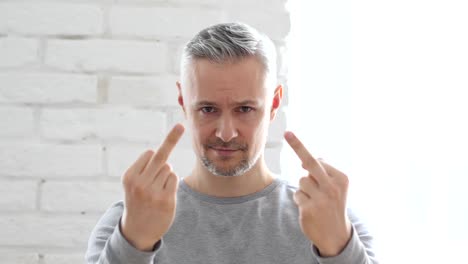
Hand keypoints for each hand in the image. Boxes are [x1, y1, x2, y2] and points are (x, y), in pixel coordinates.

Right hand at [120, 124, 184, 250]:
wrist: (137, 230)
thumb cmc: (138, 200)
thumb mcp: (133, 183)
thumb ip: (146, 167)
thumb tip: (161, 149)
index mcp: (129, 177)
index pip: (149, 154)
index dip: (153, 158)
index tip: (156, 156)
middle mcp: (139, 183)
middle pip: (161, 157)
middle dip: (172, 139)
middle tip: (180, 125)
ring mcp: (153, 192)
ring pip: (169, 169)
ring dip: (167, 175)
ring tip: (156, 190)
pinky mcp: (166, 200)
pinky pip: (175, 179)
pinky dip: (172, 183)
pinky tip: (164, 195)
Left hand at [284, 131, 351, 256]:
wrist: (337, 235)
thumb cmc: (334, 205)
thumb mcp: (337, 187)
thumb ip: (325, 172)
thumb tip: (312, 158)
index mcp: (341, 179)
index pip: (318, 161)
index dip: (307, 161)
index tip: (289, 134)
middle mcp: (332, 187)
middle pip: (310, 162)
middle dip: (298, 146)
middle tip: (287, 132)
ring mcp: (321, 199)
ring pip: (301, 181)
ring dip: (304, 188)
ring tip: (315, 200)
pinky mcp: (309, 209)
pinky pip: (297, 194)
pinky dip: (300, 200)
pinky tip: (311, 209)